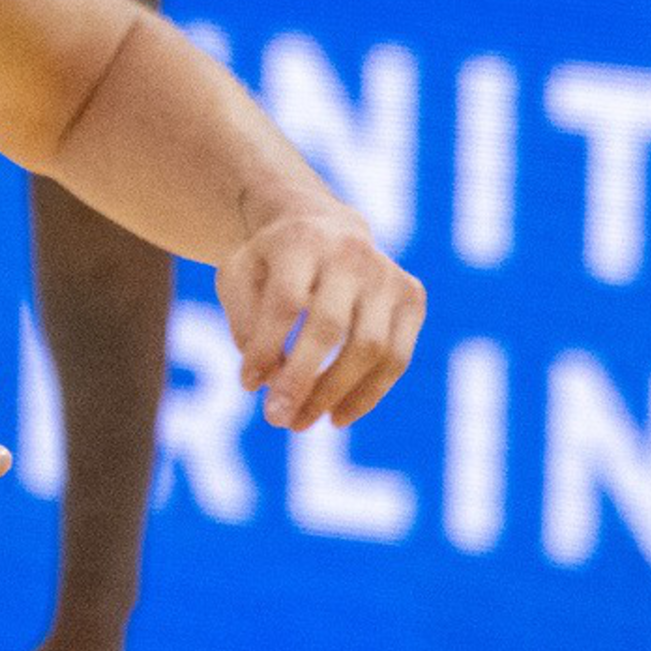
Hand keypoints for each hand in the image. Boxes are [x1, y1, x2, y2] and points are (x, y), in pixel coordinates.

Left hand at [219, 202, 421, 429]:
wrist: (324, 227)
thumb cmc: (271, 263)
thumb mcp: (239, 276)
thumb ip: (244, 323)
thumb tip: (263, 380)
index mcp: (301, 241)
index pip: (286, 302)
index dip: (267, 348)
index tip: (247, 385)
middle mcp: (350, 254)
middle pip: (330, 327)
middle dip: (302, 379)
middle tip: (276, 419)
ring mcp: (387, 276)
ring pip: (371, 348)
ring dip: (335, 394)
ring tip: (300, 423)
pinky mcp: (412, 297)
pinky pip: (397, 357)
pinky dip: (368, 394)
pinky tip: (337, 416)